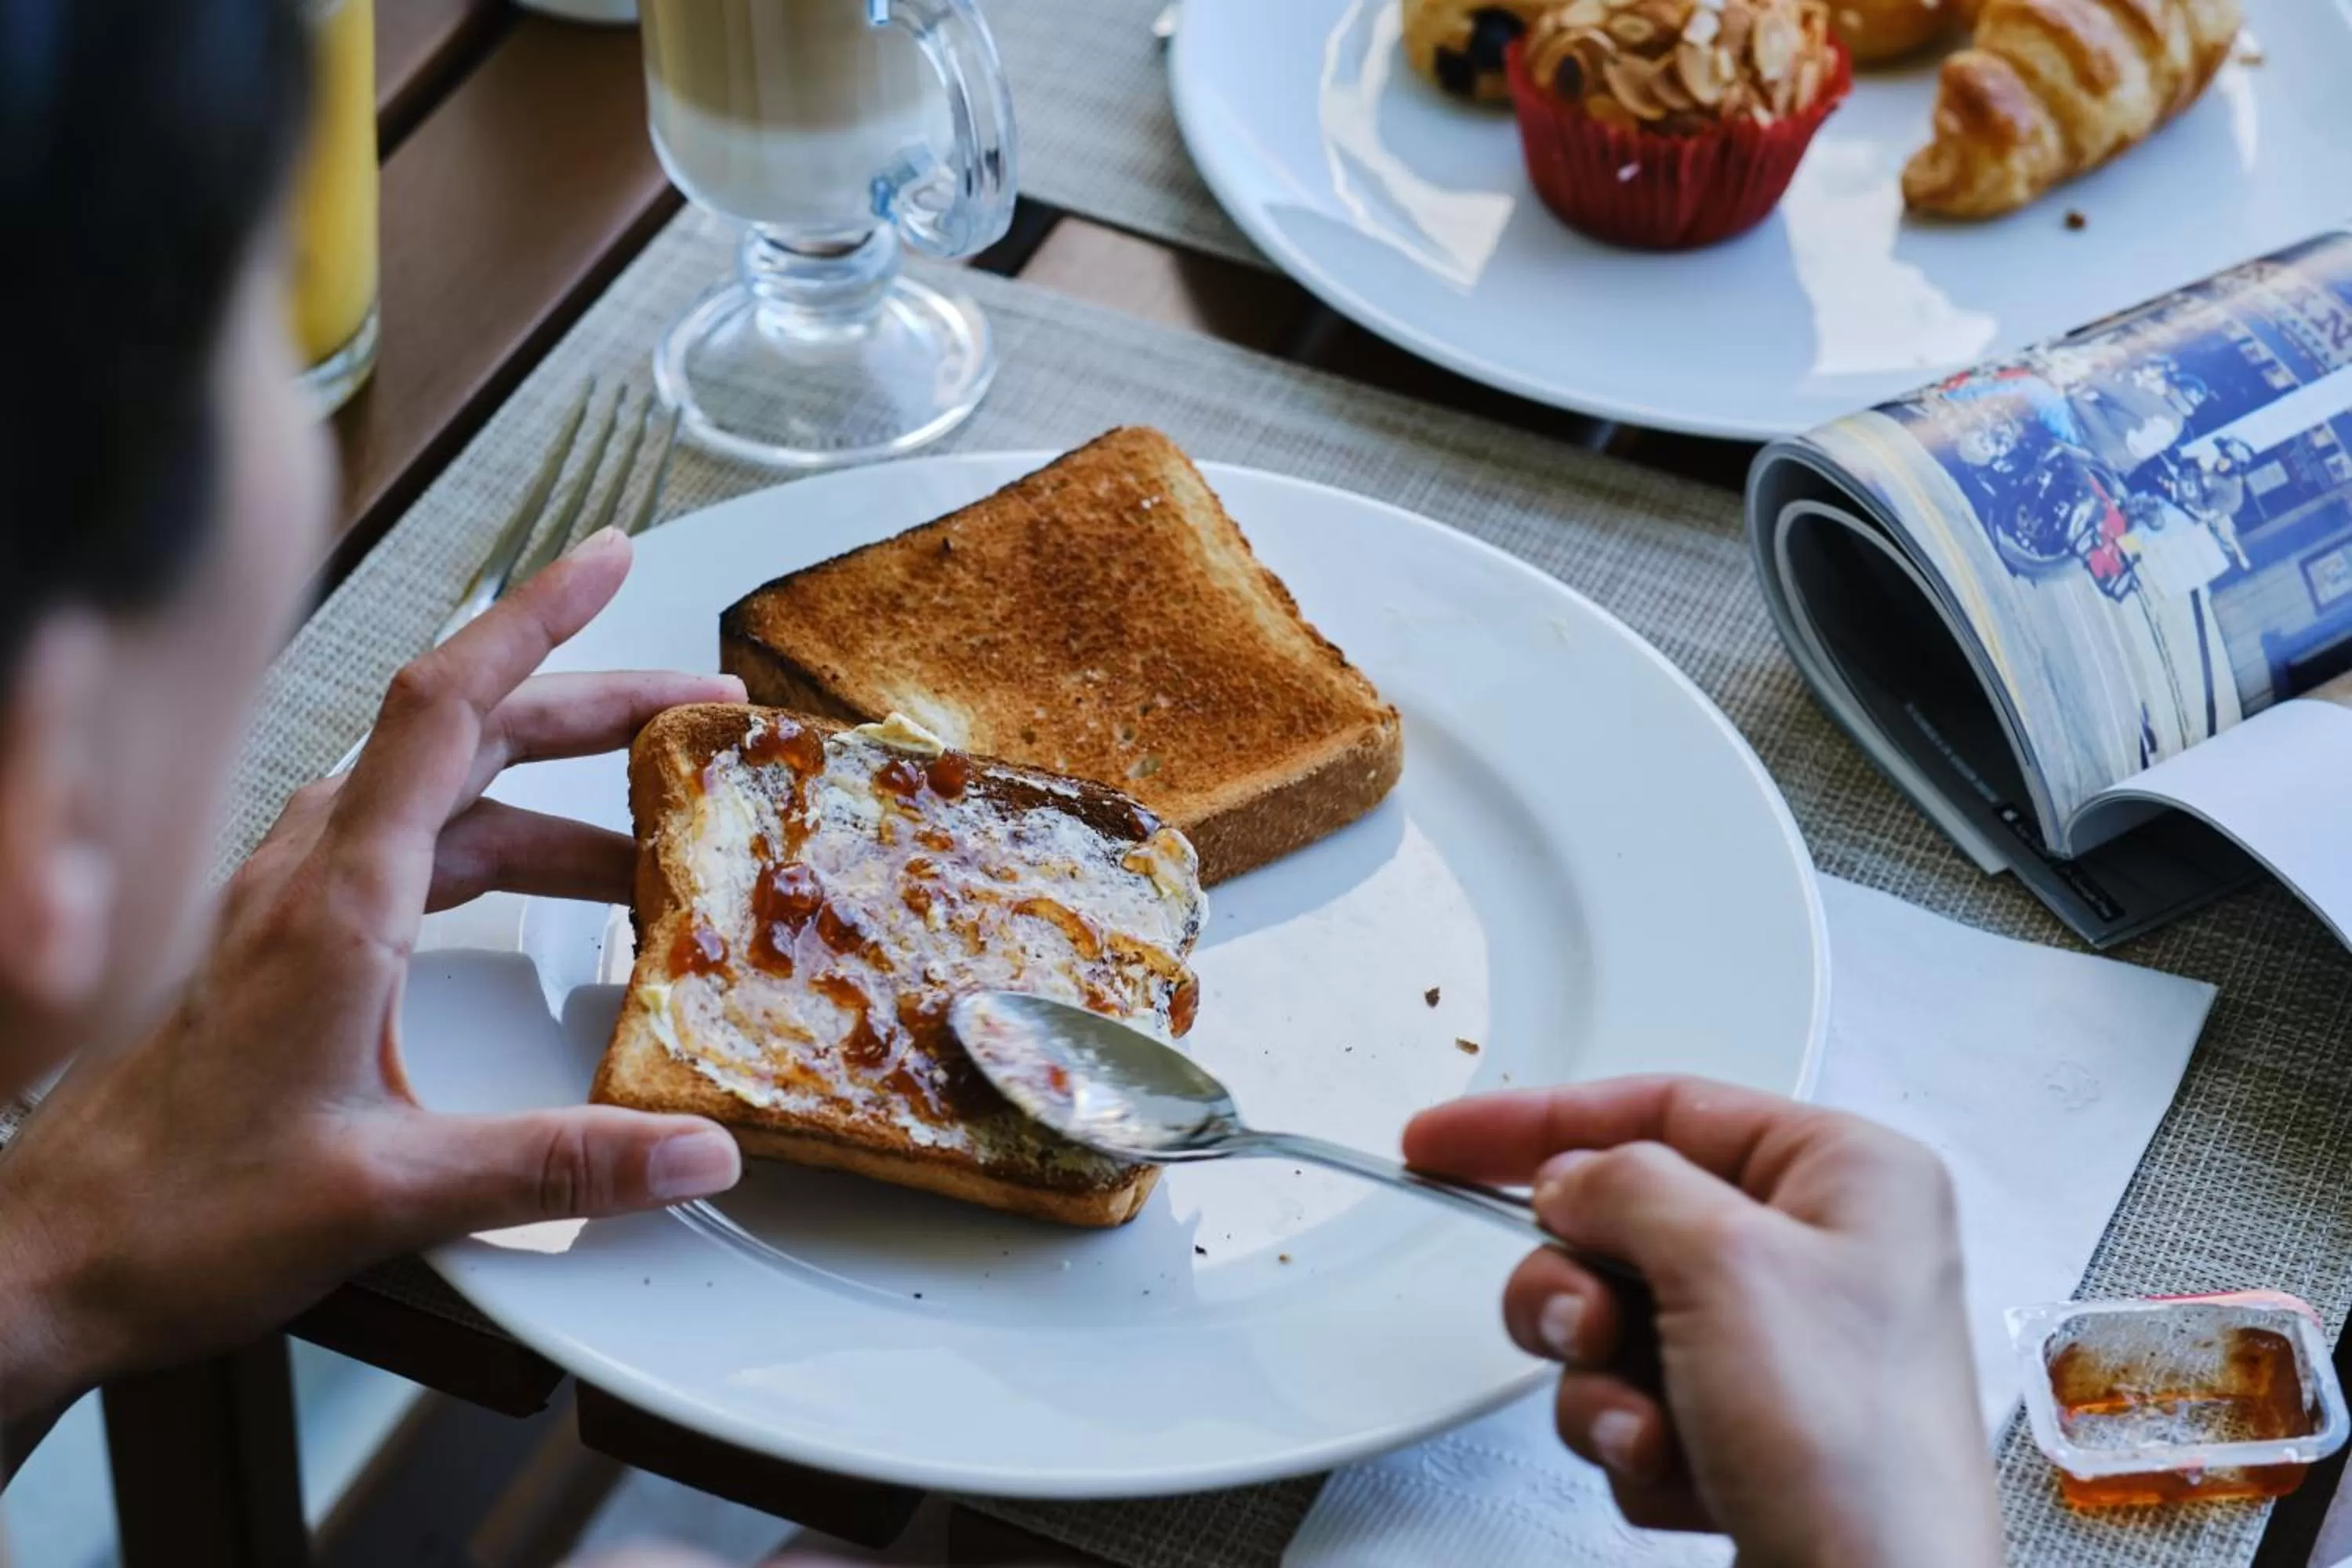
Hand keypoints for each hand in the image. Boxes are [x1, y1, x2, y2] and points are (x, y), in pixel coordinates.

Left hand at [0, 529, 747, 1413]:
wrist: (46, 1261)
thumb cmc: (178, 1217)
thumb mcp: (389, 1195)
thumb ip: (556, 1166)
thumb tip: (701, 1152)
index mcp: (336, 905)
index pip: (445, 710)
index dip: (535, 618)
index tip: (612, 556)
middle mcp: (308, 878)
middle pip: (464, 734)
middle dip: (593, 704)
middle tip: (702, 709)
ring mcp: (287, 906)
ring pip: (438, 795)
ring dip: (551, 789)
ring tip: (653, 830)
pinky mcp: (281, 948)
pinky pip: (406, 850)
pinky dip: (493, 840)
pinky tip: (538, 888)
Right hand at [1404, 1076, 2001, 1567]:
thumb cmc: (1856, 1451)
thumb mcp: (1724, 1265)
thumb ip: (1626, 1186)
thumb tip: (1572, 1177)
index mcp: (1846, 1174)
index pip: (1662, 1104)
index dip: (1540, 1122)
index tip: (1444, 1144)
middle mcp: (1820, 1250)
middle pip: (1623, 1220)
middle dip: (1578, 1290)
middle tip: (1583, 1327)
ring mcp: (1783, 1344)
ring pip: (1613, 1319)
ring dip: (1603, 1382)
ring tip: (1646, 1425)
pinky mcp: (1750, 1425)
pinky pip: (1633, 1399)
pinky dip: (1635, 1441)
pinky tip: (1685, 1473)